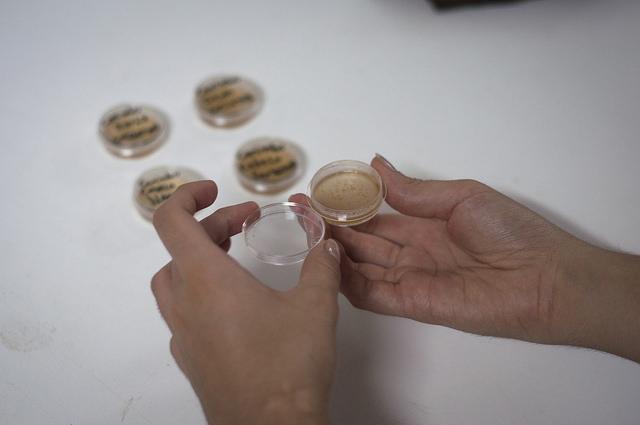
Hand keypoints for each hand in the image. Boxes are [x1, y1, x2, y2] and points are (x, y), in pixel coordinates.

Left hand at [151, 181, 340, 424]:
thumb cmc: (287, 363)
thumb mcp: (314, 305)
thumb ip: (321, 266)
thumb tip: (327, 244)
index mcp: (205, 279)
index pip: (171, 220)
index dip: (186, 196)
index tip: (214, 191)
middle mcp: (185, 303)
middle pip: (179, 248)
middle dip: (212, 226)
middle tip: (247, 223)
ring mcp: (183, 335)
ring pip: (175, 281)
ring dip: (199, 259)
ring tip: (234, 258)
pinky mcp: (191, 359)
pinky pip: (184, 313)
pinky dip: (201, 293)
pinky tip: (236, 305)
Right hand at [293, 155, 639, 361]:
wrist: (544, 277)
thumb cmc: (509, 231)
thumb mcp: (461, 197)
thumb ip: (413, 191)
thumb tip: (375, 164)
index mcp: (423, 224)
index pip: (373, 217)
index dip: (345, 206)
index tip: (316, 193)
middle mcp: (411, 252)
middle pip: (361, 241)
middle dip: (329, 227)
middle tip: (298, 211)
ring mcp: (410, 279)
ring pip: (360, 266)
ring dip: (332, 252)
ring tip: (304, 231)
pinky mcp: (412, 303)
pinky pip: (372, 294)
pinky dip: (347, 281)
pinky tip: (325, 263)